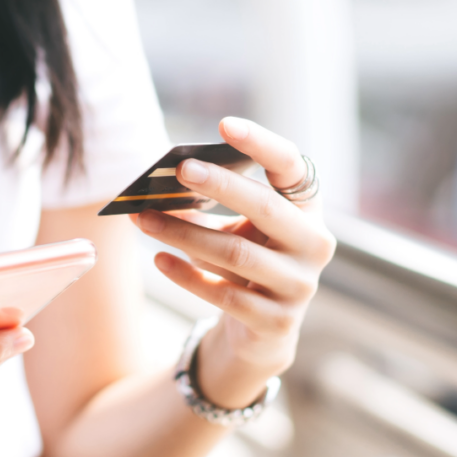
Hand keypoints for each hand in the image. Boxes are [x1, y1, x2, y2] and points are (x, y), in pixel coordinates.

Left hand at [132, 117, 334, 405]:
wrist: (260, 331)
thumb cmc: (243, 261)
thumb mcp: (232, 228)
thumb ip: (206, 207)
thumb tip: (156, 189)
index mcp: (307, 208)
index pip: (292, 166)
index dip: (261, 144)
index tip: (224, 125)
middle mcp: (313, 243)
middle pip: (266, 207)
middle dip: (221, 186)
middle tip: (179, 169)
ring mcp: (299, 285)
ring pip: (236, 253)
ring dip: (185, 233)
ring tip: (143, 219)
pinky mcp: (277, 321)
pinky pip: (226, 295)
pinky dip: (187, 275)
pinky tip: (158, 258)